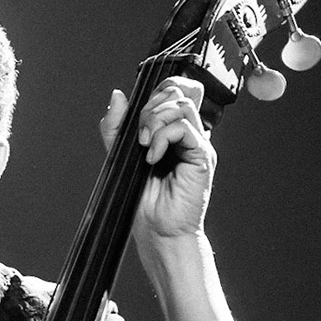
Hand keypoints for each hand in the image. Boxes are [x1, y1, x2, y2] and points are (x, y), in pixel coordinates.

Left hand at [99, 77, 216, 240]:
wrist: (157, 230)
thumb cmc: (143, 200)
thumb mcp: (121, 154)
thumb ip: (117, 126)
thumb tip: (118, 95)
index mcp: (172, 130)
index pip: (172, 90)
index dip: (155, 92)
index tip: (138, 116)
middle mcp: (188, 133)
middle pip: (176, 92)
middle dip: (150, 108)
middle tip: (139, 136)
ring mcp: (197, 143)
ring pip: (181, 105)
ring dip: (155, 121)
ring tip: (146, 146)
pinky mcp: (202, 156)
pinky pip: (185, 128)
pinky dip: (163, 138)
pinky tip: (154, 157)